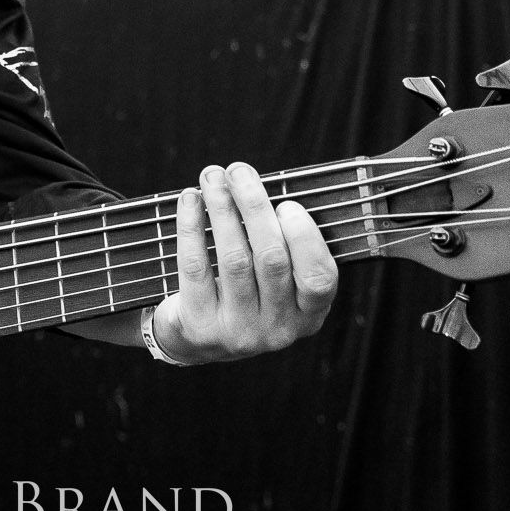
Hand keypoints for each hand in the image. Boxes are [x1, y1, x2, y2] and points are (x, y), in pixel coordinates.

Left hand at [152, 162, 336, 362]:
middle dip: (254, 206)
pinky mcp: (201, 327)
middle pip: (272, 259)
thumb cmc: (247, 289)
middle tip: (238, 171)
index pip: (319, 277)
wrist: (200, 339)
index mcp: (308, 314)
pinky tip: (190, 200)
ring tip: (212, 177)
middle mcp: (278, 328)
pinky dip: (191, 227)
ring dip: (222, 209)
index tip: (286, 203)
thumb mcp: (278, 278)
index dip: (304, 237)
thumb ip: (282, 240)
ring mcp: (239, 332)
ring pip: (233, 259)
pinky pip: (195, 268)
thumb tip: (260, 184)